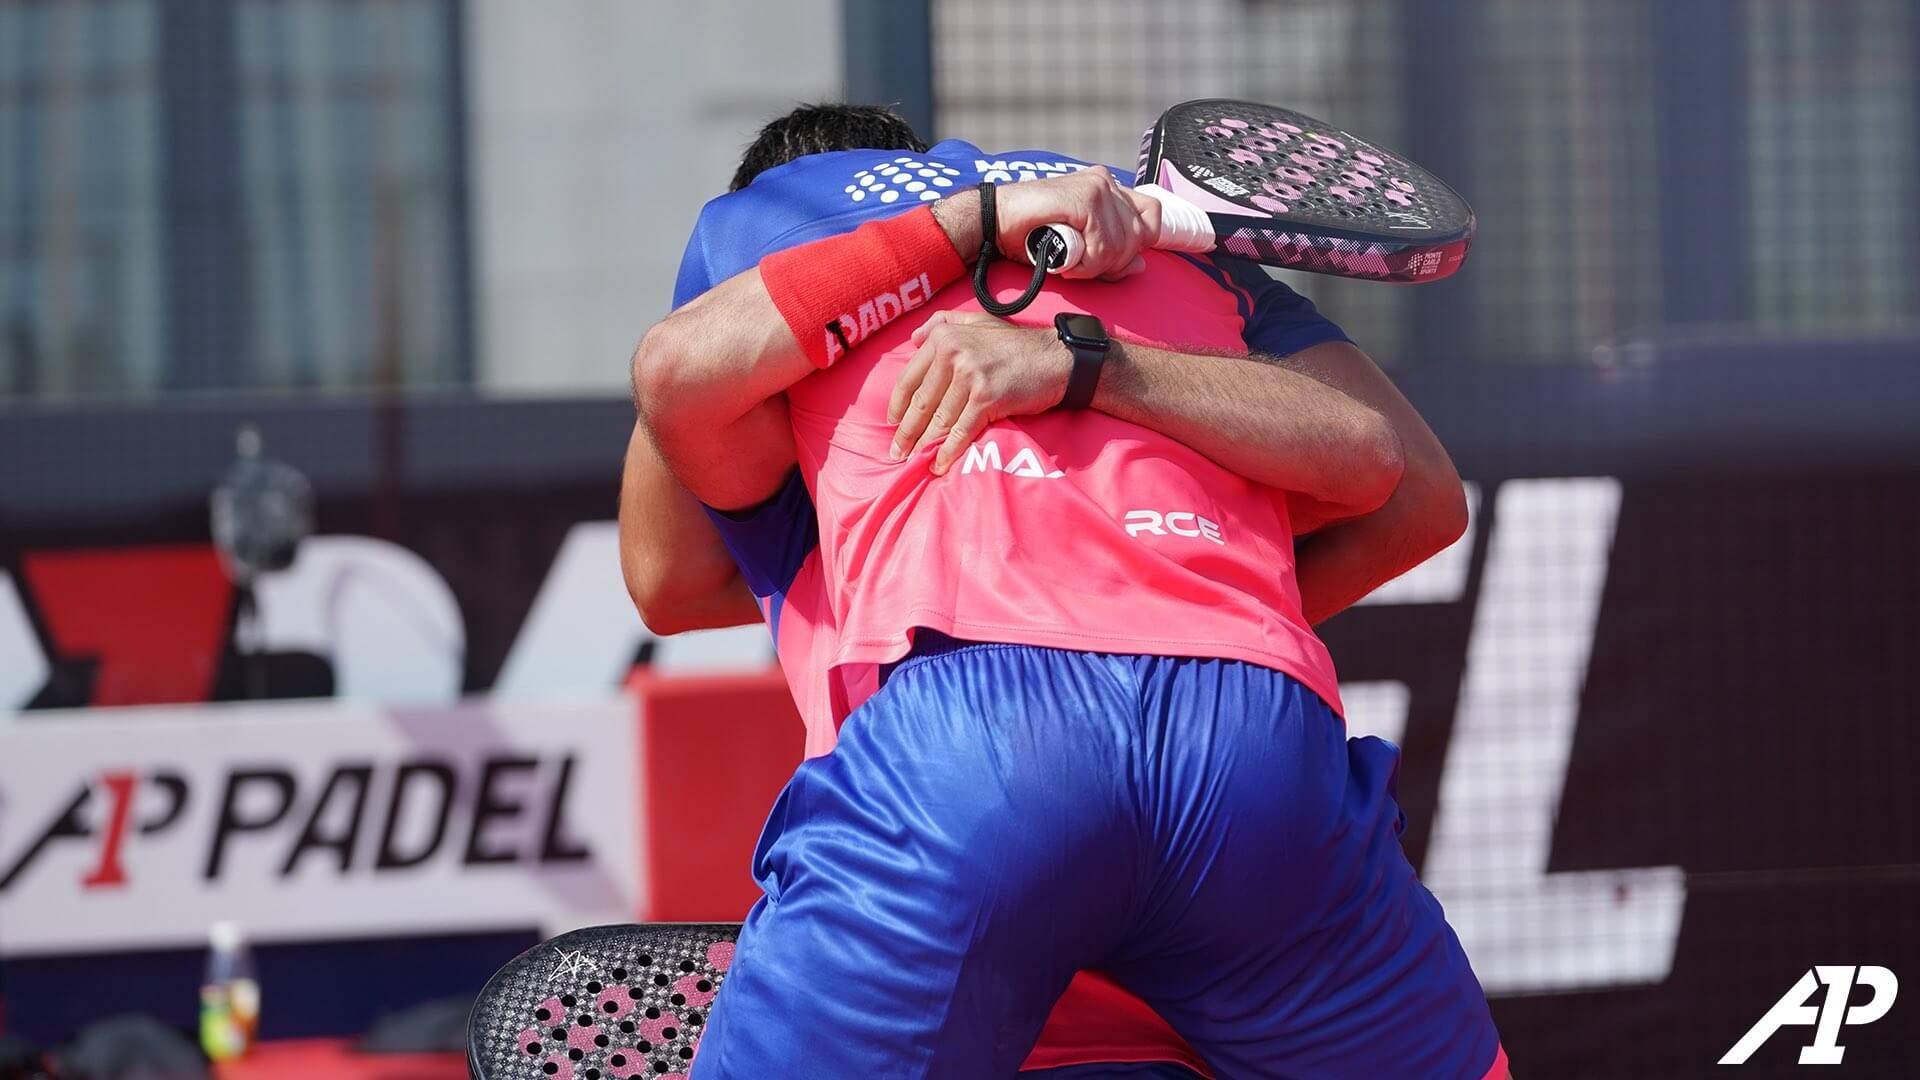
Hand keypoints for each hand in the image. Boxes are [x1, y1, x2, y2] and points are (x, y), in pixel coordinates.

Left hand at [887, 311, 1073, 473]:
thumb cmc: (1016, 344)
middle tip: (897, 452)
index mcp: (944, 337)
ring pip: (939, 419)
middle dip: (907, 431)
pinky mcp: (986, 399)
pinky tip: (939, 465)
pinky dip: (948, 451)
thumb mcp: (978, 321)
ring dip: (925, 445)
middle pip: (922, 402)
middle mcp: (953, 354)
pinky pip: (960, 431)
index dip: (898, 405)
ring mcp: (969, 377)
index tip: (892, 423)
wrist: (1056, 359)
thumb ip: (944, 322)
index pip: (910, 377)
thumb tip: (914, 337)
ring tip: (915, 461)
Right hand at [987, 167, 1161, 280]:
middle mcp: (1106, 182)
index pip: (1152, 217)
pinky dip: (1086, 264)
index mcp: (1108, 189)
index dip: (1137, 245)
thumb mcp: (1079, 250)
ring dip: (1095, 266)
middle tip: (1081, 266)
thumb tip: (1139, 265)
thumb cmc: (1030, 235)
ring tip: (1068, 263)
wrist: (994, 222)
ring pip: (1122, 244)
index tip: (1109, 261)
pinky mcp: (1086, 198)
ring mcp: (1098, 187)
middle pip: (1141, 236)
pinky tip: (1066, 262)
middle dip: (1113, 262)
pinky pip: (1104, 246)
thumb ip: (1111, 255)